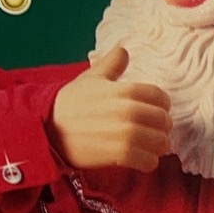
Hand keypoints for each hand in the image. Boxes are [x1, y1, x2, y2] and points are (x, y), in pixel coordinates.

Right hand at [50, 47, 172, 173]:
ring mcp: (126, 134)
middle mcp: (129, 111)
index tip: (156, 111)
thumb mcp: (91, 78)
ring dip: (157, 146)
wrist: (49, 129)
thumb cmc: (71, 103)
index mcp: (126, 90)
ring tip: (147, 146)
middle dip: (161, 127)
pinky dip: (148, 162)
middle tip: (152, 131)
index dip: (162, 105)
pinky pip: (149, 161)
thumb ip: (111, 64)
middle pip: (164, 120)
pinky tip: (139, 159)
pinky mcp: (120, 155)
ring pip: (161, 142)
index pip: (160, 97)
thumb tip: (123, 49)